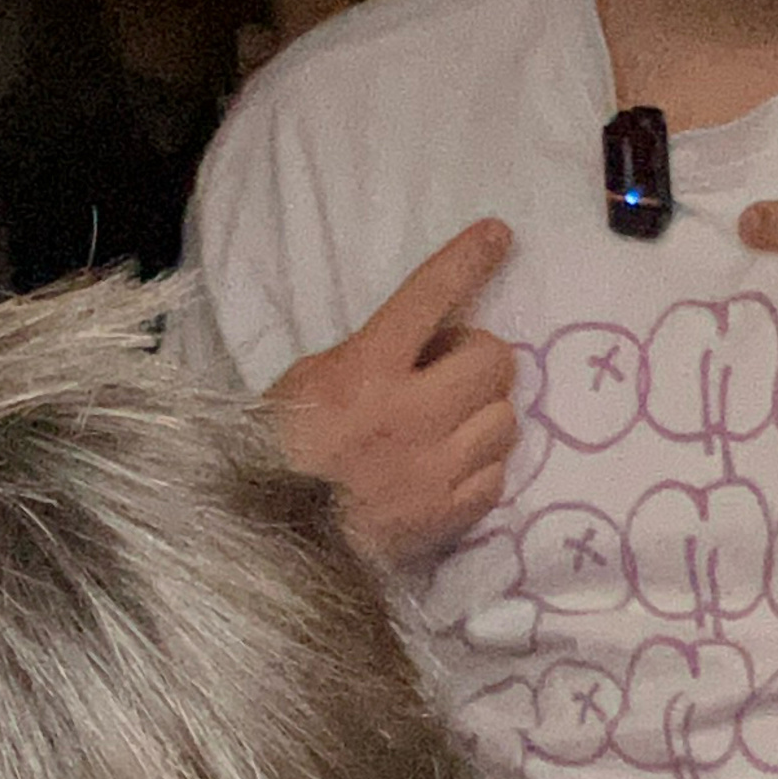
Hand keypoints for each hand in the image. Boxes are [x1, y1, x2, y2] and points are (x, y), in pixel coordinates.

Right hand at [265, 219, 518, 565]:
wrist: (272, 543)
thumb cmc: (277, 454)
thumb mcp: (306, 384)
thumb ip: (367, 358)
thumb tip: (427, 344)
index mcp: (365, 371)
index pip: (429, 297)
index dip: (467, 260)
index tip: (497, 235)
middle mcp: (410, 414)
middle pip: (492, 360)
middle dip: (477, 360)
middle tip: (448, 373)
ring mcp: (434, 469)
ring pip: (505, 419)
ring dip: (482, 416)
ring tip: (447, 428)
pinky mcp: (447, 516)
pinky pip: (497, 476)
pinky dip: (479, 468)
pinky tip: (446, 470)